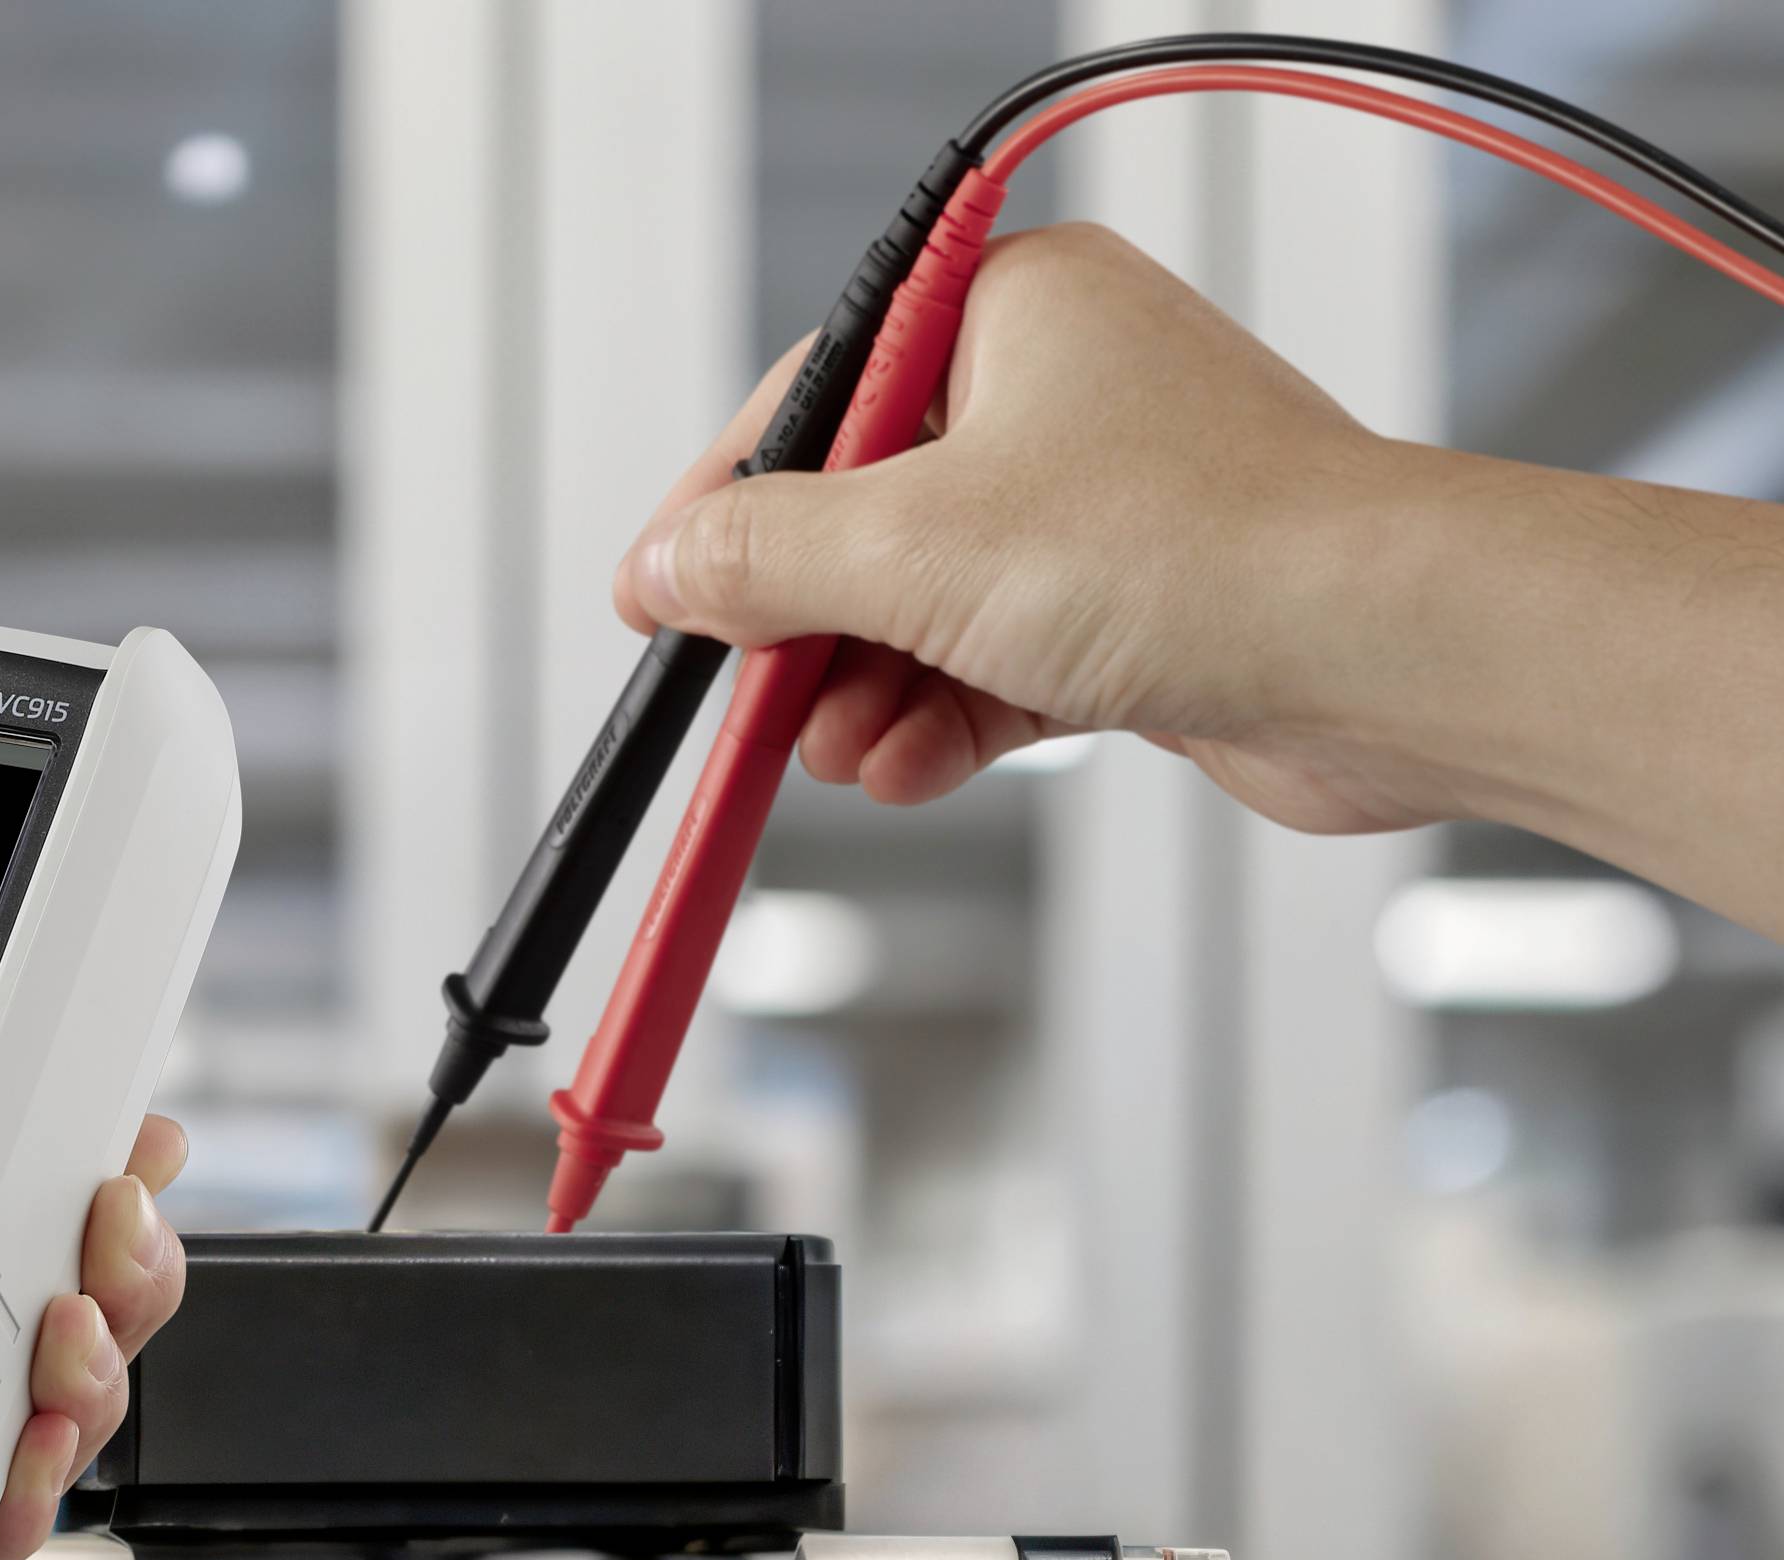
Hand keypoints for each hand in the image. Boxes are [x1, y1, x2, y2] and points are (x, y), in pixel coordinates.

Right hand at [613, 222, 1470, 838]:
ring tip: (836, 755)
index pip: (812, 403)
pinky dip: (942, 722)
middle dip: (803, 631)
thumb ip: (764, 560)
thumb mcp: (913, 547)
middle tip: (750, 707)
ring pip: (924, 609)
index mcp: (1008, 313)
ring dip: (866, 693)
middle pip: (860, 519)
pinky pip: (994, 666)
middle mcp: (1058, 395)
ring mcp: (1099, 511)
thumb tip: (659, 569)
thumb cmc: (1190, 551)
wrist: (1377, 651)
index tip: (657, 601)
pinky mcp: (1133, 613)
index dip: (722, 512)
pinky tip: (908, 770)